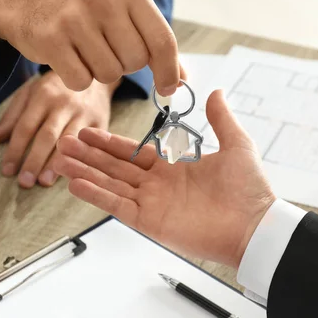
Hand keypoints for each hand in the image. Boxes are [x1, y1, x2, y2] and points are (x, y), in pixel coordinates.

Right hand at [0, 0, 185, 96]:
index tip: (169, 88)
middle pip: (136, 61)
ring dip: (99, 73)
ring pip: (109, 74)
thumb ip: (153, 43)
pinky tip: (68, 59)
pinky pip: (81, 81)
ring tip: (84, 52)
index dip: (169, 70)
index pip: (162, 39)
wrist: (27, 0)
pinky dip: (77, 79)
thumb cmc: (82, 12)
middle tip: (106, 50)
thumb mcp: (122, 12)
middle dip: (124, 65)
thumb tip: (181, 80)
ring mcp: (75, 17)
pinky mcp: (51, 39)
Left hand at [0, 71, 115, 188]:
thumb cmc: (55, 87)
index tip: (7, 171)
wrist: (91, 71)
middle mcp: (64, 104)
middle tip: (24, 182)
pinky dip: (80, 159)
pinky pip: (89, 143)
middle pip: (47, 136)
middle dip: (34, 160)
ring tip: (44, 182)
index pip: (25, 126)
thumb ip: (12, 116)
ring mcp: (84, 113)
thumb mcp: (30, 93)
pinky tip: (72, 173)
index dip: (15, 150)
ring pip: (70, 141)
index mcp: (43, 95)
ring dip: (57, 163)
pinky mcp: (101, 122)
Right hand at [54, 90, 275, 267]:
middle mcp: (157, 185)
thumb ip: (220, 119)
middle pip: (114, 167)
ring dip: (85, 173)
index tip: (87, 131)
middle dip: (89, 155)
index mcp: (172, 167)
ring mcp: (151, 203)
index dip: (109, 142)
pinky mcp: (150, 222)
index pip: (132, 151)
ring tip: (61, 161)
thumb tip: (216, 92)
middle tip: (64, 143)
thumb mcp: (236, 144)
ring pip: (110, 184)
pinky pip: (117, 206)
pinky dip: (96, 196)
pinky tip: (76, 185)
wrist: (256, 225)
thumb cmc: (249, 189)